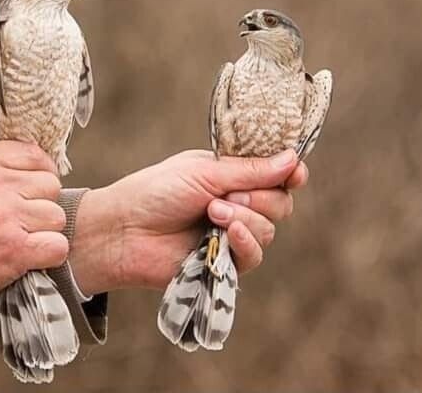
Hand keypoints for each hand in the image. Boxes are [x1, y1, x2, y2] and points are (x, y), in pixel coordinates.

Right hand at [0, 141, 67, 319]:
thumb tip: (20, 165)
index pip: (32, 153)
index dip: (41, 171)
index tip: (36, 188)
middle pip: (50, 184)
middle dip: (40, 204)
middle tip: (23, 221)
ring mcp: (5, 217)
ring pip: (56, 216)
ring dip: (44, 232)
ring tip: (22, 241)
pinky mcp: (12, 251)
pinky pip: (57, 246)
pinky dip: (48, 255)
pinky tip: (31, 259)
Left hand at [69, 149, 305, 294]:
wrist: (125, 230)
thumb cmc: (157, 191)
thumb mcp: (204, 172)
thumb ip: (249, 171)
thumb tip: (293, 158)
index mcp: (231, 174)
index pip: (275, 173)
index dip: (291, 172)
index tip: (296, 172)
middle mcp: (237, 202)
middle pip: (280, 202)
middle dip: (260, 197)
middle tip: (227, 195)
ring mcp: (232, 233)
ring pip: (269, 229)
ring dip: (245, 219)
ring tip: (211, 212)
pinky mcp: (226, 262)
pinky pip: (254, 255)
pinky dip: (245, 242)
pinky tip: (227, 234)